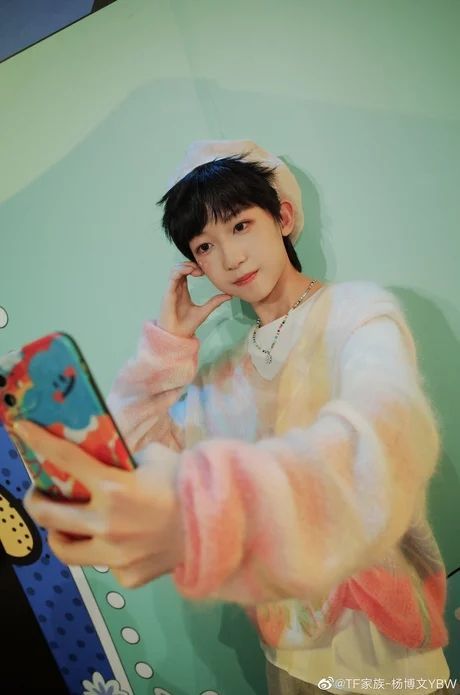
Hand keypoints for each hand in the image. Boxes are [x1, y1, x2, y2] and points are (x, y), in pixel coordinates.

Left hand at [15, 420, 183, 587]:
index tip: (21, 429)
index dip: (39, 441)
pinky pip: (104, 563)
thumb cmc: (188, 484)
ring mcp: (114, 554)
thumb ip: (126, 458)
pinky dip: (105, 550)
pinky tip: (121, 541)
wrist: (221, 525)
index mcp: (114, 487)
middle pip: (48, 514)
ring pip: (65, 550)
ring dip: (60, 533)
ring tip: (66, 524)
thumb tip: (106, 454)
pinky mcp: (126, 576)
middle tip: (40, 493)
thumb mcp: (156, 458)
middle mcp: (106, 523)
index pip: (65, 459)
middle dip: (35, 500)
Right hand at [157, 261, 231, 337]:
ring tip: (197, 270)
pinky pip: (172, 276)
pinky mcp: (168, 293)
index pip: (186, 272)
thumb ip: (215, 302)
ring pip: (175, 269)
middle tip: (202, 269)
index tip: (206, 271)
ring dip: (186, 265)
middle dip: (191, 264)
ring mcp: (172, 290)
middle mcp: (177, 288)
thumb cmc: (187, 325)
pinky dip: (180, 270)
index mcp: (183, 291)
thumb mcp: (205, 310)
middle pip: (181, 268)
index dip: (195, 267)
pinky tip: (190, 271)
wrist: (177, 336)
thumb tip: (229, 296)